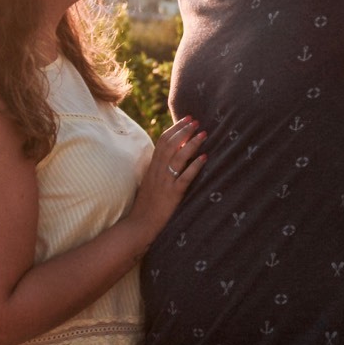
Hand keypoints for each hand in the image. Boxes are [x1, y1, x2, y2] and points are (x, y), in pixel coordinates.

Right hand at [130, 116, 205, 238]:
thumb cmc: (147, 205)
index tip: (187, 119)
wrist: (139, 225)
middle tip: (197, 121)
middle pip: (170, 145)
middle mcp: (157, 171)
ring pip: (178, 158)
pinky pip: (184, 177)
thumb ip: (160, 168)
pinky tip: (204, 158)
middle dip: (184, 130)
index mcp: (152, 167)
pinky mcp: (172, 195)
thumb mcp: (151, 182)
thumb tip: (174, 154)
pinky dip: (194, 166)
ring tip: (204, 134)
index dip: (176, 128)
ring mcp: (164, 182)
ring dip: (192, 144)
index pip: (163, 141)